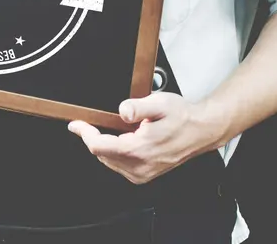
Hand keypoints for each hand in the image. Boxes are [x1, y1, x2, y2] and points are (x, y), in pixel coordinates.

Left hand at [68, 93, 221, 184]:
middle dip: (93, 137)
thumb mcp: (160, 103)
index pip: (99, 146)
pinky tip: (122, 139)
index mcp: (139, 149)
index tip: (75, 124)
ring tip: (112, 129)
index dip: (84, 133)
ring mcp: (143, 172)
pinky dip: (115, 152)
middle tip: (91, 122)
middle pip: (102, 154)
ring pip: (109, 161)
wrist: (202, 129)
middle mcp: (140, 165)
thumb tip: (123, 110)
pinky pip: (120, 165)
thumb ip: (138, 107)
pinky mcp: (146, 174)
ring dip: (104, 145)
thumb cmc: (183, 116)